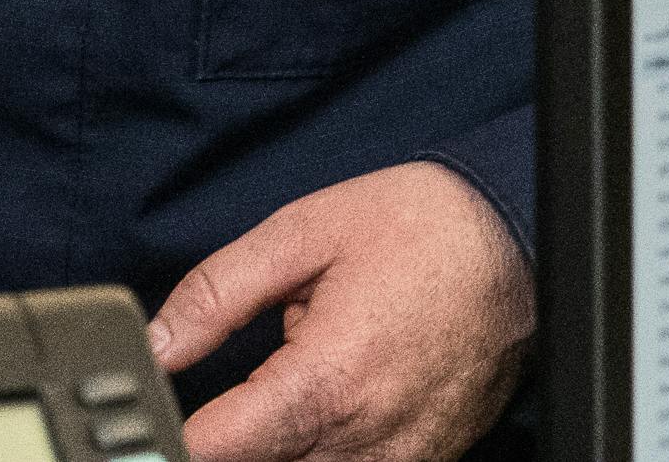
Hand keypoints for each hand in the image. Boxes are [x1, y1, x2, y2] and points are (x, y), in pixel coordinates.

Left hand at [145, 159, 531, 461]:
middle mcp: (368, 438)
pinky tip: (326, 404)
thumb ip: (216, 294)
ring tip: (283, 387)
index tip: (151, 418)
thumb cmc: (418, 229)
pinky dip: (325, 448)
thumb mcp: (299, 234)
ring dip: (278, 444)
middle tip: (220, 390)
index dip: (175, 437)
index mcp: (327, 381)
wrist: (518, 243)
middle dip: (228, 439)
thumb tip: (156, 342)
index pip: (221, 449)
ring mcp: (402, 459)